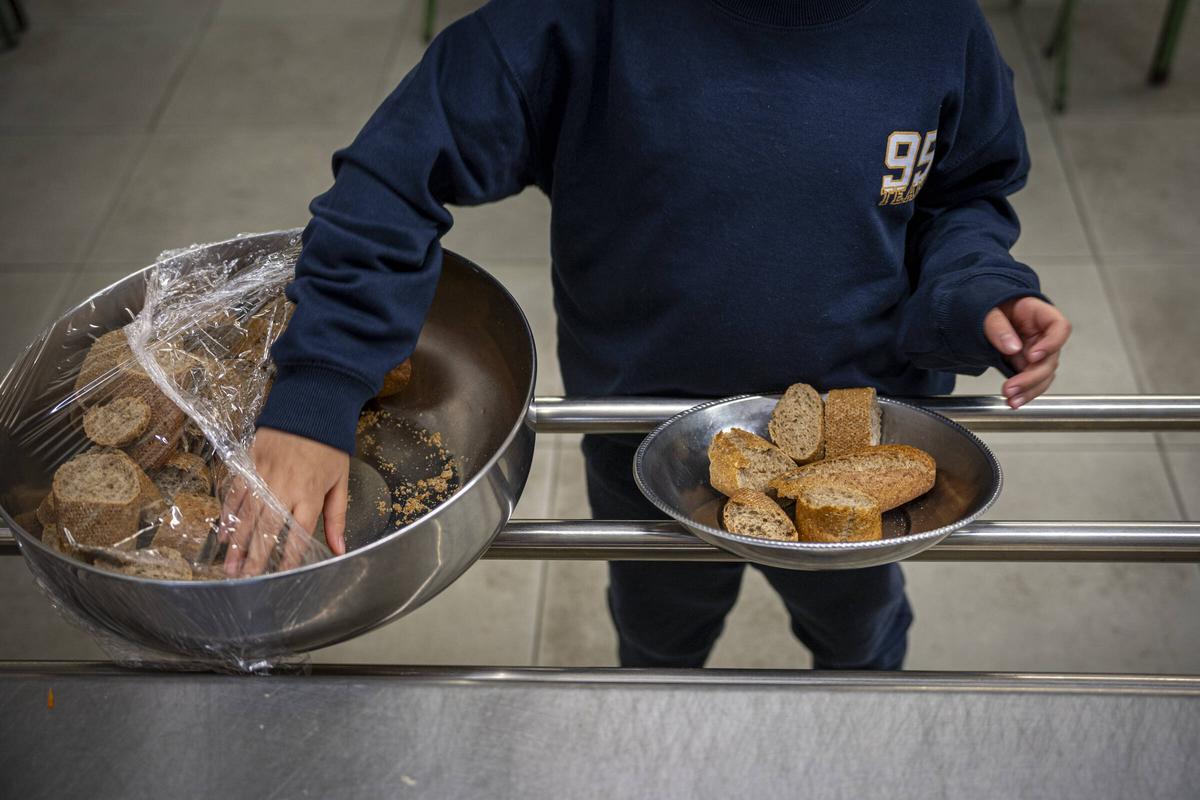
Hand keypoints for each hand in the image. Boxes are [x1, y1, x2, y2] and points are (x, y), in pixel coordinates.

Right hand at [219, 427, 348, 576]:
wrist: (311, 406)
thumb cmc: (330, 447)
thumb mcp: (341, 481)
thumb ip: (337, 517)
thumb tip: (340, 549)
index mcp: (310, 494)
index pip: (298, 532)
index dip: (290, 556)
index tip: (281, 576)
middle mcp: (284, 488)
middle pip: (268, 529)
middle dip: (256, 558)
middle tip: (245, 581)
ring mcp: (264, 476)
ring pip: (247, 516)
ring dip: (237, 544)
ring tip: (230, 567)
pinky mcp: (250, 465)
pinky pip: (236, 494)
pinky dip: (228, 515)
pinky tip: (223, 535)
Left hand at [983, 297, 1071, 408]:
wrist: (982, 315)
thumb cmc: (990, 306)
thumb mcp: (988, 310)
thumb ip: (998, 326)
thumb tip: (1012, 347)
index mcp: (1039, 314)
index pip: (1059, 327)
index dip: (1051, 343)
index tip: (1033, 355)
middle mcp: (1043, 335)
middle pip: (1050, 358)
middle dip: (1032, 376)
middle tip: (1012, 387)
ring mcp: (1037, 351)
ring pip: (1043, 374)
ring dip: (1029, 390)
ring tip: (1011, 400)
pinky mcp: (1027, 364)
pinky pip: (1032, 381)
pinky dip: (1024, 393)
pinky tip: (1014, 401)